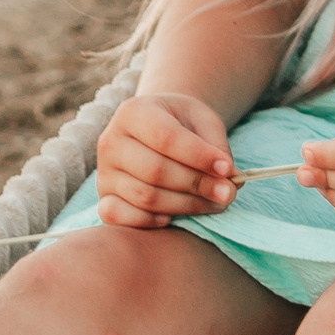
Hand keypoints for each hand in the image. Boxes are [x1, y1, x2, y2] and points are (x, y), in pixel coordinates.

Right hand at [96, 92, 235, 227]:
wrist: (154, 129)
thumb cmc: (181, 124)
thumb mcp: (202, 120)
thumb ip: (216, 146)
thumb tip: (231, 179)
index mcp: (134, 112)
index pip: (166, 137)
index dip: (199, 156)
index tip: (227, 168)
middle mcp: (111, 142)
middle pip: (156, 171)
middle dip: (197, 185)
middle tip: (228, 192)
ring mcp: (104, 173)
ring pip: (146, 197)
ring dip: (186, 205)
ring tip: (214, 202)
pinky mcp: (104, 198)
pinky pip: (119, 217)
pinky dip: (149, 222)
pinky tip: (172, 217)